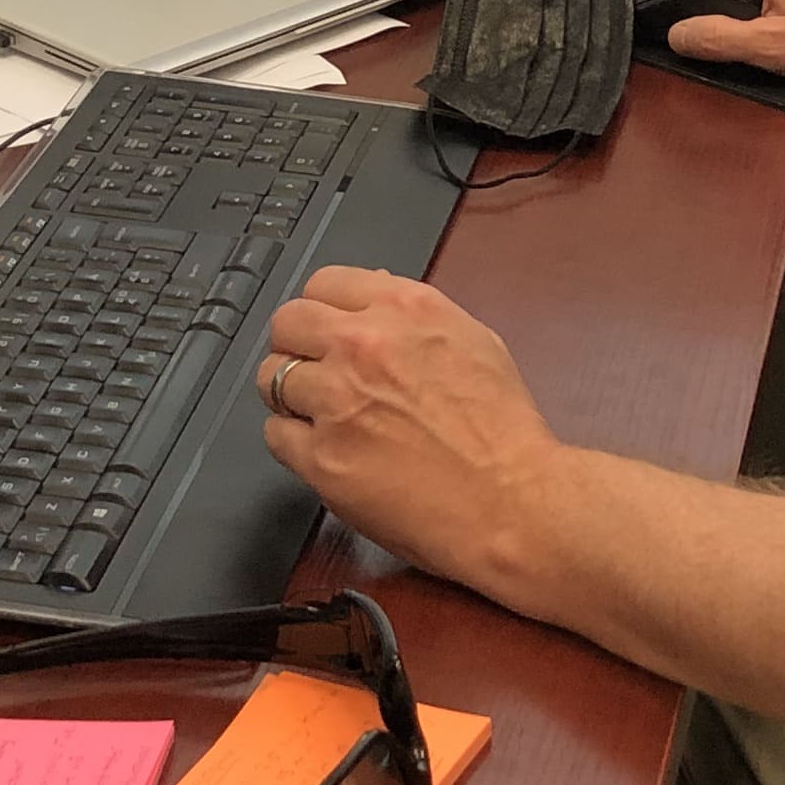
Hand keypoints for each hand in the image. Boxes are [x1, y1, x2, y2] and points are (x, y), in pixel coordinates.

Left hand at [257, 267, 563, 598]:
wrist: (513, 500)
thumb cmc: (504, 431)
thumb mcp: (474, 341)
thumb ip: (415, 314)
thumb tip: (374, 294)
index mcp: (403, 309)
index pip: (323, 283)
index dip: (323, 310)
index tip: (326, 330)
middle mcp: (363, 345)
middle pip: (286, 323)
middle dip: (296, 345)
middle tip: (315, 371)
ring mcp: (336, 401)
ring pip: (271, 377)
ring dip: (292, 395)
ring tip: (324, 416)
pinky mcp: (321, 458)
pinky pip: (275, 434)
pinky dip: (294, 442)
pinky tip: (327, 451)